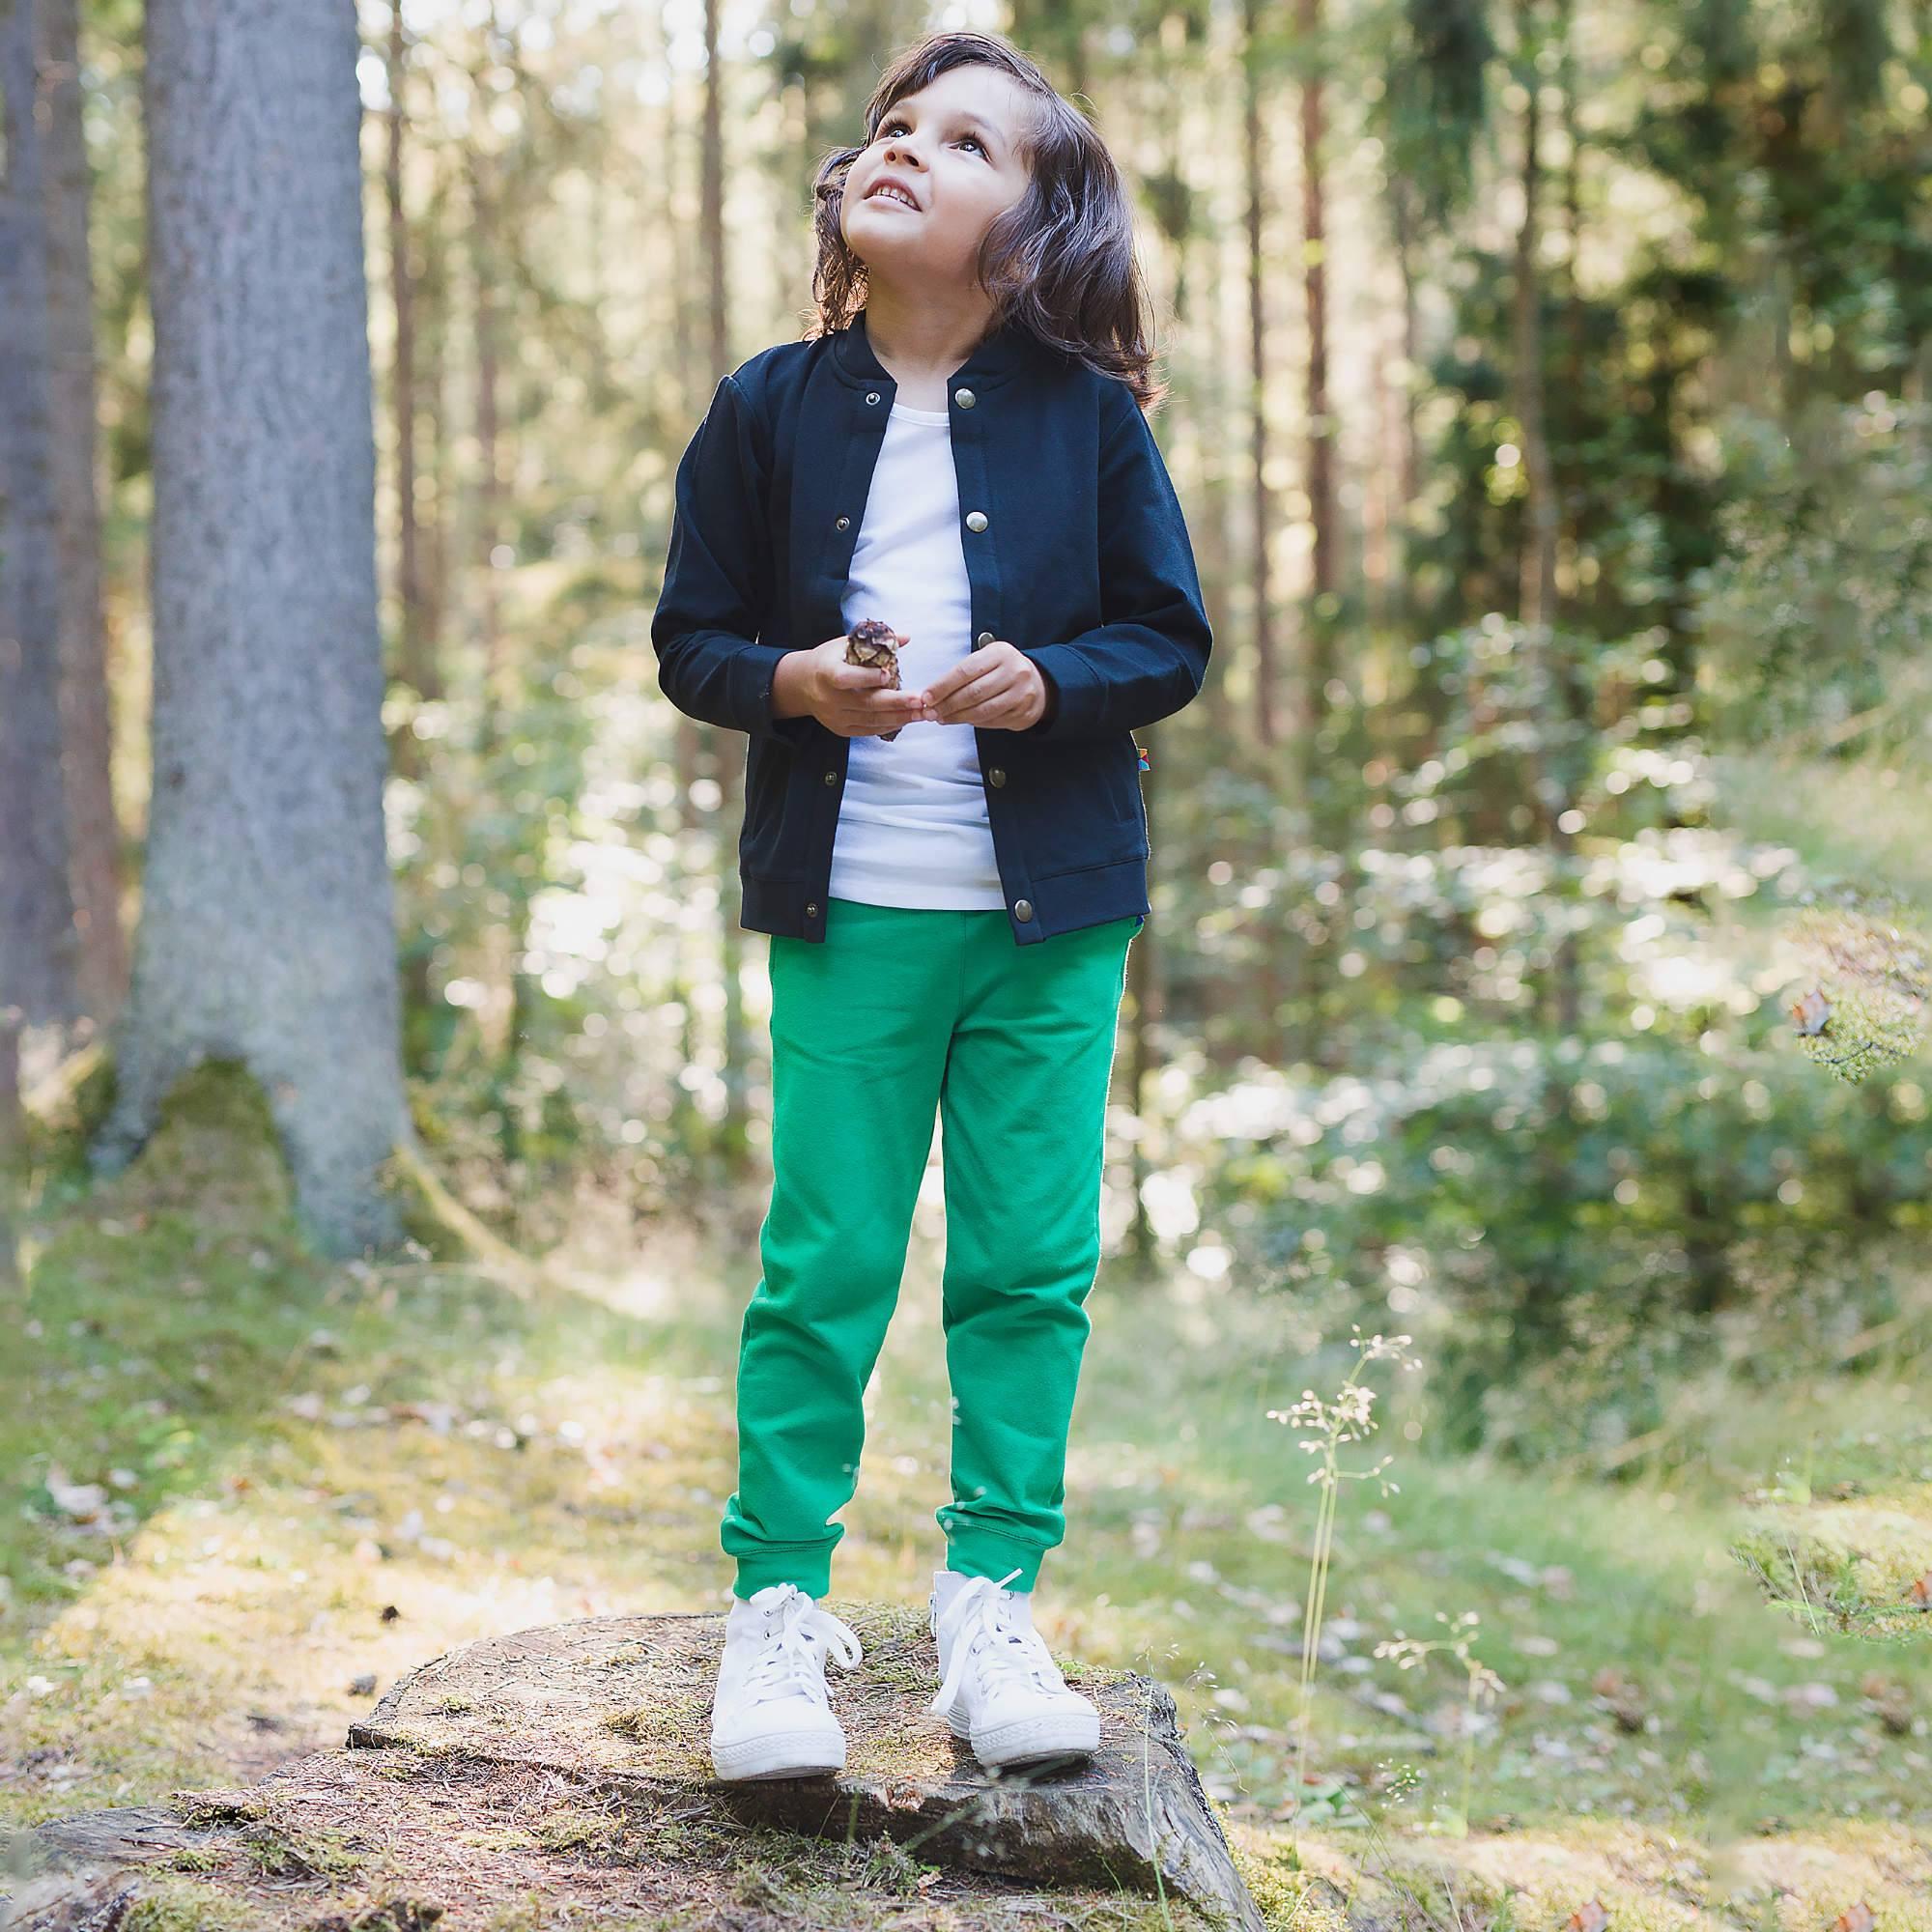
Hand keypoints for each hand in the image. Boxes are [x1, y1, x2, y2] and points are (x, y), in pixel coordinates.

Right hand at [780, 633, 932, 738]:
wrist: (802, 684)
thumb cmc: (828, 660)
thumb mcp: (845, 645)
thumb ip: (875, 643)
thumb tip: (904, 637)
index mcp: (826, 673)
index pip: (845, 678)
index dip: (866, 678)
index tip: (887, 674)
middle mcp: (828, 698)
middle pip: (864, 703)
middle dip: (895, 702)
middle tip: (919, 700)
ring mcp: (834, 717)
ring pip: (870, 721)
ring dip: (898, 717)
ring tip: (921, 712)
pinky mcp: (840, 729)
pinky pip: (868, 731)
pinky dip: (888, 726)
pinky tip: (905, 720)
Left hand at [918, 638, 1049, 729]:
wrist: (1037, 682)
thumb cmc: (1003, 670)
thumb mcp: (987, 659)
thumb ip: (963, 673)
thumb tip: (932, 693)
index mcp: (1000, 653)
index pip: (965, 671)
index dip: (943, 686)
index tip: (927, 696)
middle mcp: (1014, 671)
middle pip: (973, 693)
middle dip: (947, 705)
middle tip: (931, 712)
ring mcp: (1022, 693)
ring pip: (983, 710)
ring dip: (958, 717)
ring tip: (943, 718)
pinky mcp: (1024, 713)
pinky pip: (993, 721)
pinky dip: (974, 723)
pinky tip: (963, 720)